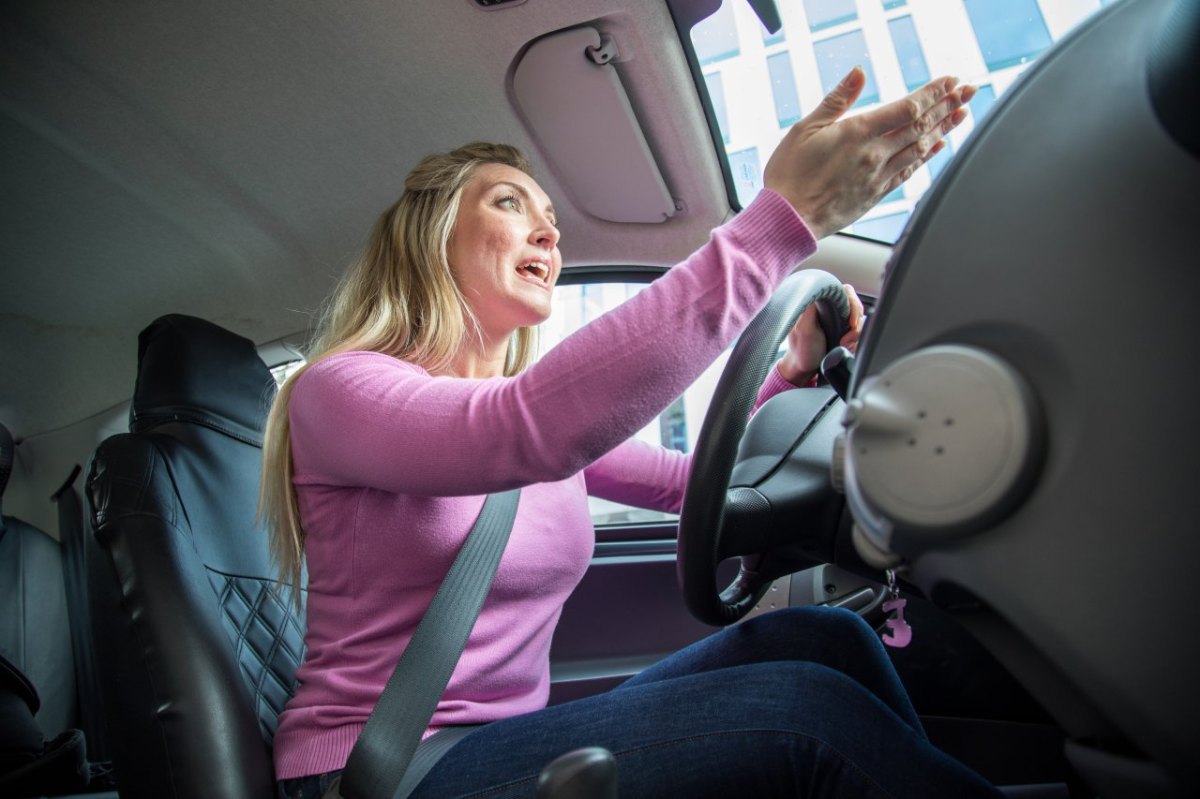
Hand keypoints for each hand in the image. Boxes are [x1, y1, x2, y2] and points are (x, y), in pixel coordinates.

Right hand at [764, 68, 974, 238]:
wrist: (787, 219)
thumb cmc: (789, 175)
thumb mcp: (805, 128)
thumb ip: (836, 100)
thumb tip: (858, 73)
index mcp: (857, 133)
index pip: (906, 108)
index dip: (932, 93)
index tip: (950, 81)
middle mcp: (874, 155)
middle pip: (920, 126)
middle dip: (946, 106)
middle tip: (968, 91)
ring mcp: (877, 176)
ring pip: (920, 149)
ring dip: (943, 129)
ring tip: (961, 114)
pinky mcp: (875, 195)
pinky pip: (908, 172)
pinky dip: (926, 157)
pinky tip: (937, 147)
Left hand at [777, 284, 864, 385]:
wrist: (804, 369)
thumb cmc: (801, 350)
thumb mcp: (803, 328)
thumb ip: (810, 308)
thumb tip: (818, 290)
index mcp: (820, 302)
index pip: (844, 291)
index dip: (853, 304)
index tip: (852, 323)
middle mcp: (830, 308)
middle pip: (855, 306)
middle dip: (855, 324)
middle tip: (846, 340)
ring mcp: (838, 320)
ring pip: (859, 320)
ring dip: (855, 335)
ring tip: (843, 345)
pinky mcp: (844, 331)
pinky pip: (858, 332)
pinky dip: (855, 341)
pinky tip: (845, 347)